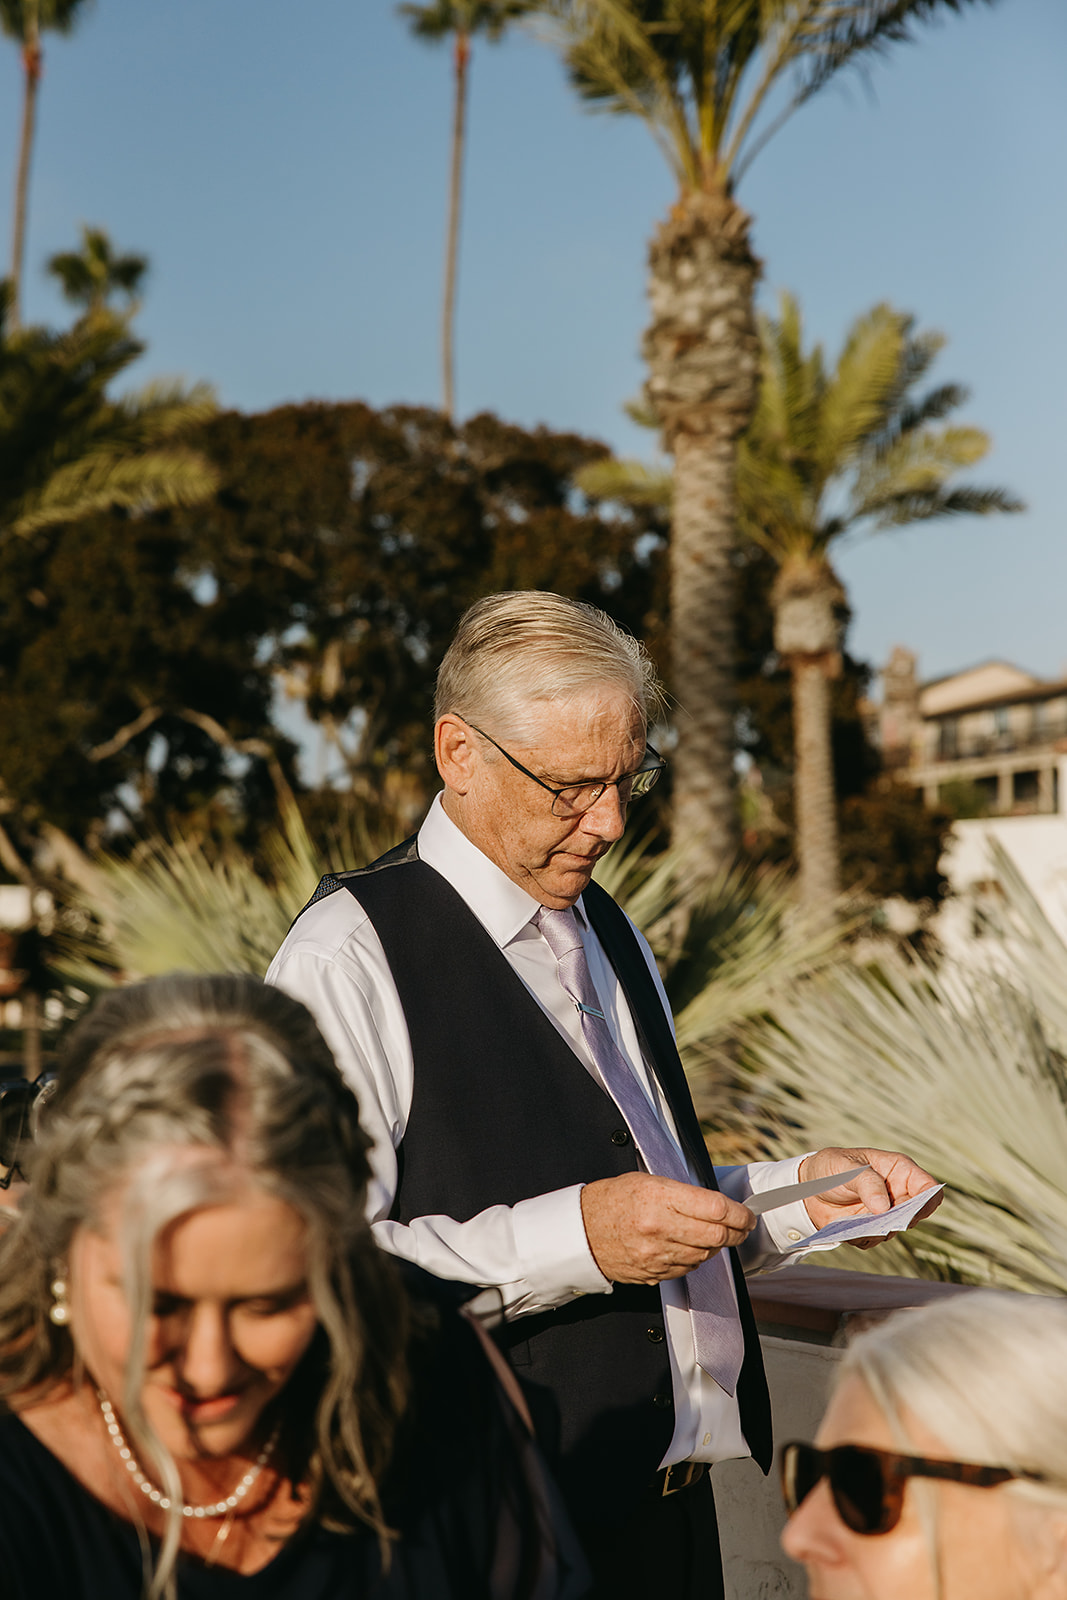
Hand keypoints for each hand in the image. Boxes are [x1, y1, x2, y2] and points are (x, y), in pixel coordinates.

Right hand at [580, 1172, 755, 1284]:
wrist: (581, 1231)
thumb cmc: (613, 1200)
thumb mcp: (647, 1181)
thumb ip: (682, 1193)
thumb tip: (715, 1204)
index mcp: (659, 1198)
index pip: (715, 1208)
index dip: (739, 1213)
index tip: (746, 1214)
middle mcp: (660, 1228)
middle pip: (717, 1235)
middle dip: (736, 1232)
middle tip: (742, 1226)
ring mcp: (657, 1254)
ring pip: (706, 1254)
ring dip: (717, 1246)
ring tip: (717, 1235)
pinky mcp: (654, 1273)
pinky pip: (688, 1268)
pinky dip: (697, 1258)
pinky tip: (692, 1247)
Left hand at [798, 1147, 941, 1247]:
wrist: (808, 1189)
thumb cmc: (831, 1168)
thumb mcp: (846, 1167)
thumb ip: (867, 1183)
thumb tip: (884, 1208)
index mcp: (899, 1170)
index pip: (928, 1187)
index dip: (928, 1200)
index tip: (911, 1210)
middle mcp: (898, 1193)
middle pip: (917, 1213)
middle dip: (899, 1218)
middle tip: (878, 1217)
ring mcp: (887, 1213)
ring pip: (896, 1230)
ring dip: (878, 1228)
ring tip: (856, 1218)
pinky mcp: (873, 1229)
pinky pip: (876, 1240)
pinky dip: (863, 1236)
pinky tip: (847, 1224)